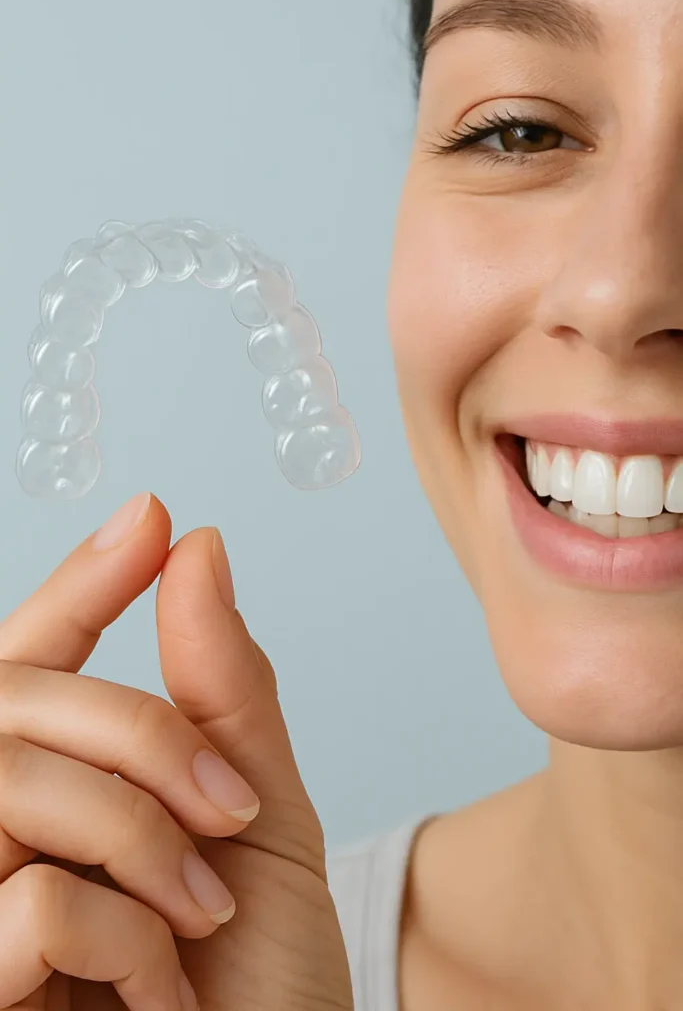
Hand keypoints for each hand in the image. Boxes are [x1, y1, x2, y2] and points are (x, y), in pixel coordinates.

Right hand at [0, 495, 352, 1010]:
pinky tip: (157, 994)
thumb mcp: (259, 820)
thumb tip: (194, 548)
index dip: (77, 585)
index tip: (152, 515)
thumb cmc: (263, 981)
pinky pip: (29, 899)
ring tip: (204, 908)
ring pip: (8, 776)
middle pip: (12, 698)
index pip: (26, 666)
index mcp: (53, 796)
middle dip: (140, 726)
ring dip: (138, 826)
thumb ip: (221, 691)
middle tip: (230, 804)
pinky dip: (125, 931)